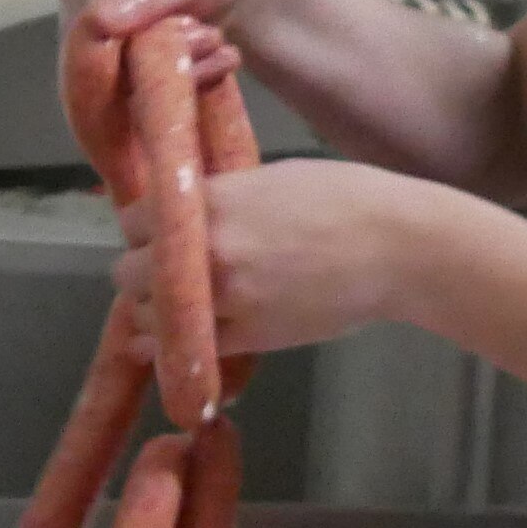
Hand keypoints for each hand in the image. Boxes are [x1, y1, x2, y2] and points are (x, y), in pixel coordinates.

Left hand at [114, 157, 427, 358]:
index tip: (157, 237)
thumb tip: (186, 212)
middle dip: (141, 273)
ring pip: (147, 314)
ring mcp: (225, 296)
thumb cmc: (344, 198)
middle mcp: (207, 247)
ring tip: (175, 309)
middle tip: (165, 275)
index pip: (135, 220)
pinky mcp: (247, 337)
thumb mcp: (271, 178)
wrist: (397, 246)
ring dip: (153, 312)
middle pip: (129, 270)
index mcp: (213, 200)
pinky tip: (173, 342)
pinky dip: (170, 347)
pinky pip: (182, 349)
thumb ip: (221, 197)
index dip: (143, 230)